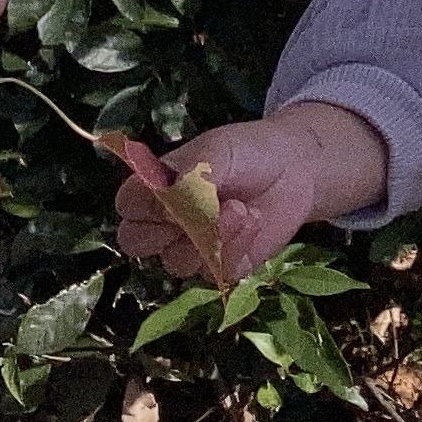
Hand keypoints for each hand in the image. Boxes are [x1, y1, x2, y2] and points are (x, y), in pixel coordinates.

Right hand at [114, 104, 385, 282]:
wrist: (295, 168)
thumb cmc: (246, 152)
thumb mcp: (216, 150)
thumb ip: (188, 172)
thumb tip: (167, 194)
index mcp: (154, 189)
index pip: (126, 207)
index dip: (146, 202)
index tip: (176, 187)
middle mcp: (165, 224)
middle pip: (136, 243)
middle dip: (171, 226)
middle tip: (203, 206)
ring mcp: (192, 248)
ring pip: (178, 261)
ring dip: (212, 234)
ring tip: (241, 207)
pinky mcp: (223, 267)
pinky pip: (216, 271)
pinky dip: (237, 245)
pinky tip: (254, 219)